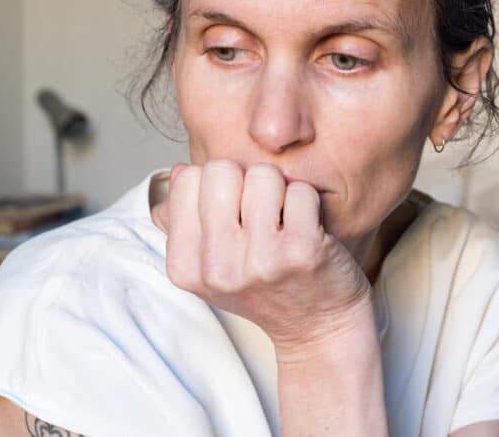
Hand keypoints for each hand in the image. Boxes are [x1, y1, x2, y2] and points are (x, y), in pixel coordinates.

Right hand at [153, 159, 372, 353]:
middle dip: (246, 180)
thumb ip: (187, 221)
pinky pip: (300, 190)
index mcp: (185, 267)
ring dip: (281, 190)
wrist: (319, 328)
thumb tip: (179, 170)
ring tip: (286, 223)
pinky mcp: (301, 252)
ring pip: (263, 175)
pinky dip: (309, 202)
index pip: (187, 179)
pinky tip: (310, 230)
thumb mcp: (212, 266)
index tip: (235, 215)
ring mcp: (259, 260)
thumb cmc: (267, 289)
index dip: (218, 187)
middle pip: (221, 170)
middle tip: (263, 214)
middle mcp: (217, 267)